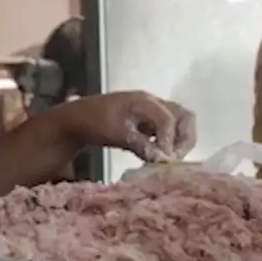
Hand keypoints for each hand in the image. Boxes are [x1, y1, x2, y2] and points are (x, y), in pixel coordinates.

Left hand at [62, 91, 196, 161]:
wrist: (76, 118)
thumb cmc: (92, 122)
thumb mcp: (115, 134)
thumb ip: (139, 144)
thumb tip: (162, 158)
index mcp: (143, 101)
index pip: (167, 119)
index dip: (169, 140)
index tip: (166, 159)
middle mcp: (152, 103)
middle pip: (183, 116)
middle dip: (184, 138)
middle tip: (176, 158)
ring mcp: (151, 111)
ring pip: (179, 123)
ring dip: (179, 141)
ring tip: (170, 159)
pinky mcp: (148, 121)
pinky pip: (168, 130)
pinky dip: (169, 142)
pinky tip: (160, 156)